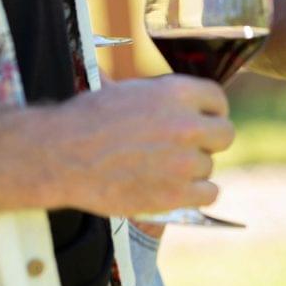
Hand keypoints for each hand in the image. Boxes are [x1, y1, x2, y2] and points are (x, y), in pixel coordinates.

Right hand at [42, 75, 233, 215]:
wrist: (59, 154)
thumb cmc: (87, 120)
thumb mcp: (129, 91)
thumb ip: (163, 98)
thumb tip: (179, 100)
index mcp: (176, 92)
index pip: (218, 99)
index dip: (211, 110)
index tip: (204, 119)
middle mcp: (187, 124)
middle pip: (225, 134)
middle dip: (210, 139)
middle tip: (190, 146)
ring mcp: (183, 161)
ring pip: (210, 165)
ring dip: (193, 168)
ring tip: (164, 168)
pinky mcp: (175, 193)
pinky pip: (209, 193)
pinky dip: (197, 193)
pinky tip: (179, 189)